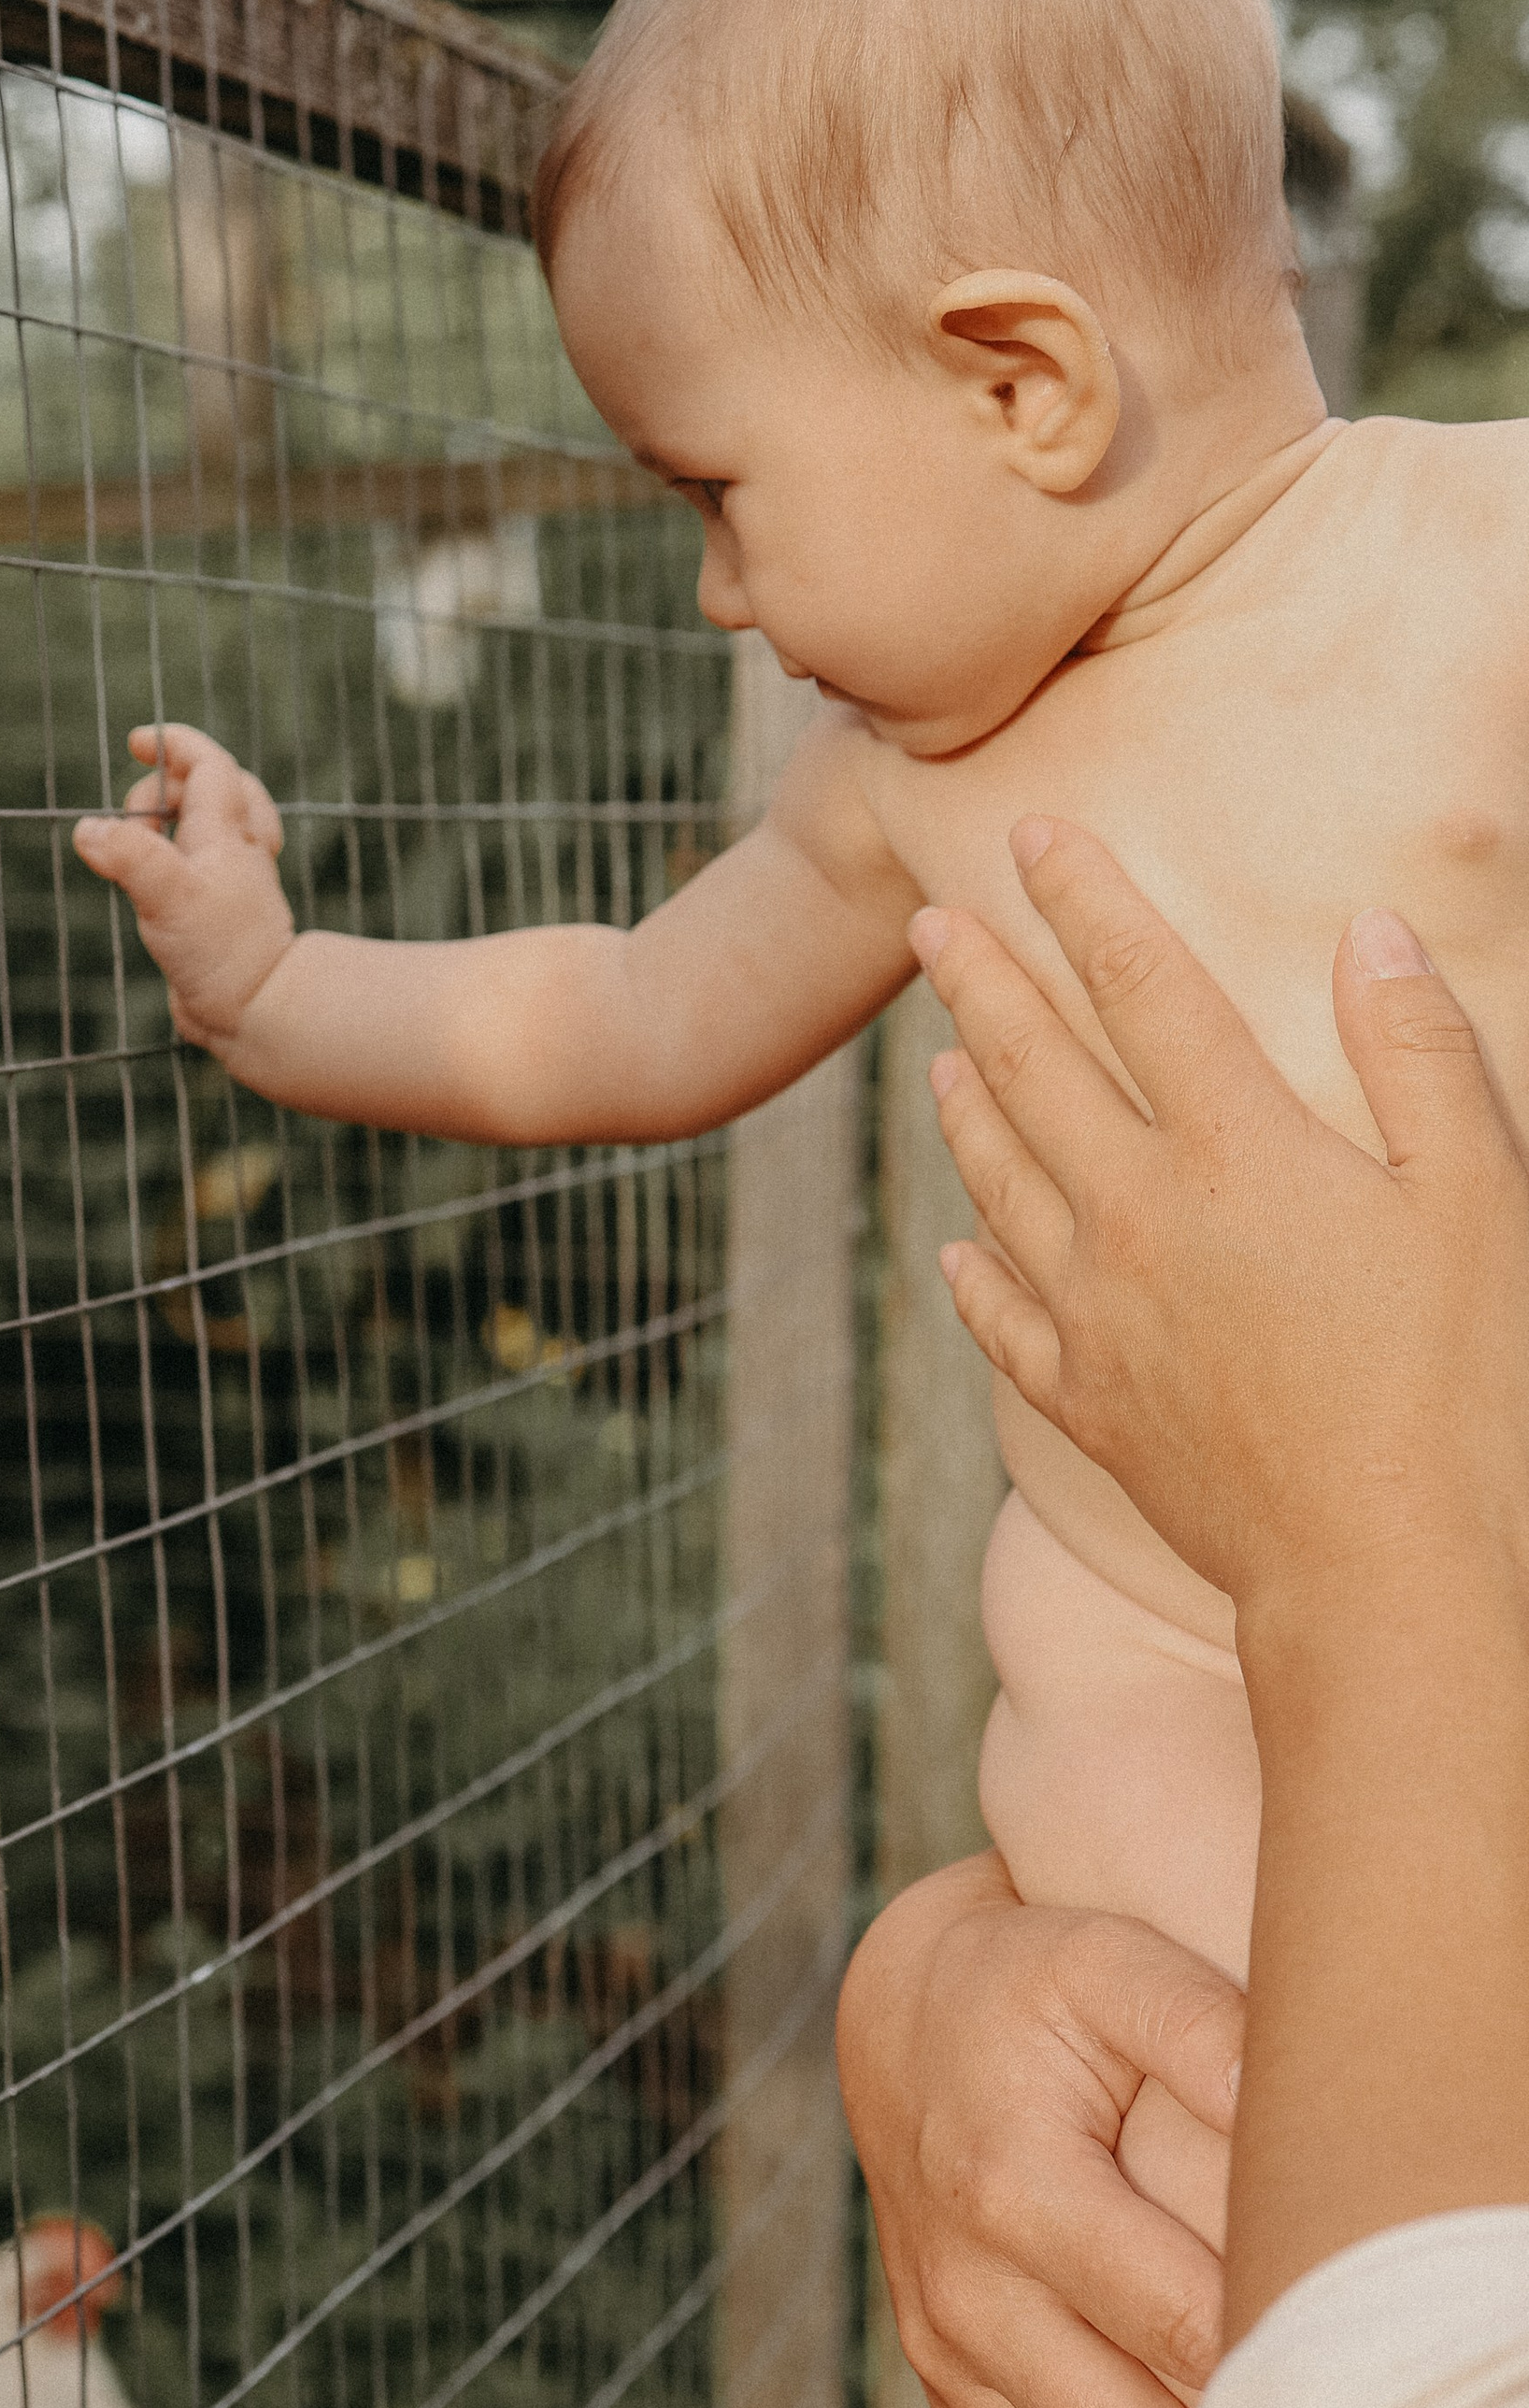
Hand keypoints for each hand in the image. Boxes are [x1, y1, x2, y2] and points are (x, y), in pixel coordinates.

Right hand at [72, 724, 295, 1054]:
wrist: (259, 1012)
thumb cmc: (222, 951)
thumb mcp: (166, 895)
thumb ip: (128, 855)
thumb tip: (88, 829)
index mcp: (225, 832)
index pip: (207, 764)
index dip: (173, 744)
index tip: (137, 743)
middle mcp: (236, 850)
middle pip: (212, 789)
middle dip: (165, 789)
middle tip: (131, 821)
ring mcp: (234, 881)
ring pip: (214, 826)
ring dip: (176, 820)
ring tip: (143, 838)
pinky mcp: (224, 913)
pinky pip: (206, 864)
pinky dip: (180, 856)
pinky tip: (159, 879)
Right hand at [837, 1854, 1243, 2407]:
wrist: (901, 2020)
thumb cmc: (1029, 1987)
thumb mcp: (1109, 1968)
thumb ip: (1204, 2031)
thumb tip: (1290, 2116)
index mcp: (1012, 2187)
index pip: (1176, 2324)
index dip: (1276, 2359)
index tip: (1357, 2361)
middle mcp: (968, 2292)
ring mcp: (945, 2356)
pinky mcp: (940, 2393)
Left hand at [909, 818, 1528, 1624]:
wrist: (1385, 1570)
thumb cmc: (1460, 1385)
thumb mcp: (1477, 1196)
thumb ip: (1418, 1051)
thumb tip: (1370, 927)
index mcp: (1237, 1150)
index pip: (1142, 988)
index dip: (1085, 902)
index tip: (1032, 837)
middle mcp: (1140, 1218)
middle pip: (1037, 1071)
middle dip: (983, 985)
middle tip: (933, 924)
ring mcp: (1100, 1316)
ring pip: (1002, 1183)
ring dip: (968, 1109)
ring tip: (940, 1060)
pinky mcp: (1092, 1406)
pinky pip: (1005, 1321)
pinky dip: (974, 1273)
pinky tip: (958, 1249)